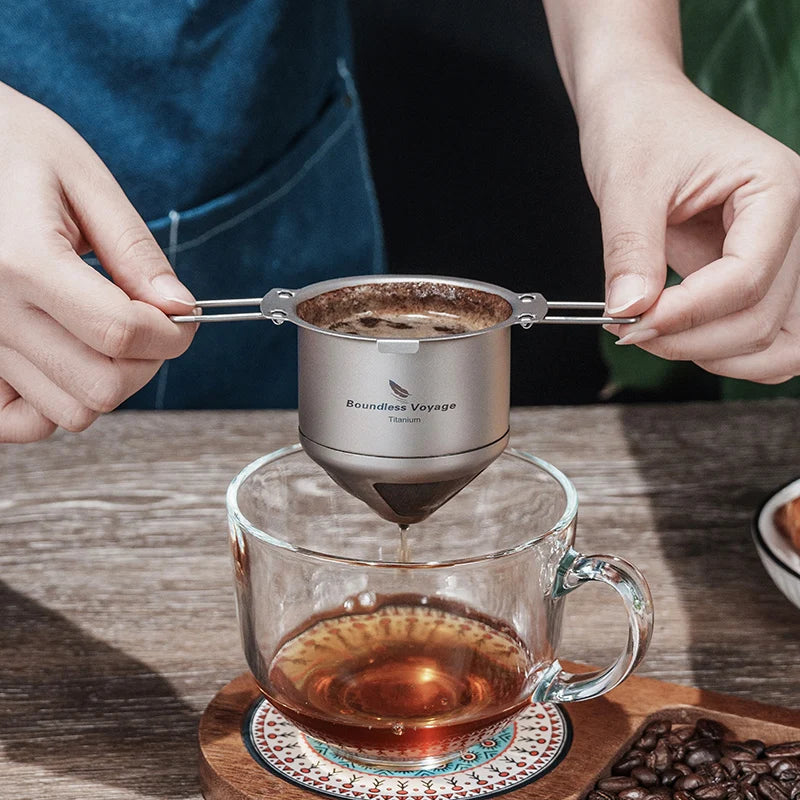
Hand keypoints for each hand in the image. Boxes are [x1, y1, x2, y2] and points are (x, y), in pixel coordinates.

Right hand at [0, 83, 196, 442]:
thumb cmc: (11, 147)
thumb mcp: (82, 178)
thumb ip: (134, 250)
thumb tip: (180, 307)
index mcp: (21, 262)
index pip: (121, 333)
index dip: (172, 333)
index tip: (183, 316)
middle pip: (99, 386)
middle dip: (146, 363)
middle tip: (150, 326)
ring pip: (68, 412)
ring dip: (108, 383)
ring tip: (107, 336)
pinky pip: (19, 422)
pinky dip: (55, 404)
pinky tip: (69, 362)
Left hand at [583, 72, 799, 382]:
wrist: (638, 106)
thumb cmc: (638, 126)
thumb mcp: (627, 184)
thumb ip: (631, 250)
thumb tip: (629, 312)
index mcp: (776, 189)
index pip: (747, 278)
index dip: (687, 313)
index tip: (630, 323)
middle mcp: (793, 224)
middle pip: (764, 318)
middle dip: (692, 341)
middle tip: (629, 331)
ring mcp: (780, 253)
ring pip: (778, 339)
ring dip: (715, 356)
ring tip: (653, 337)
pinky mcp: (756, 272)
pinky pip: (765, 331)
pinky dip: (728, 350)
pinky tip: (680, 339)